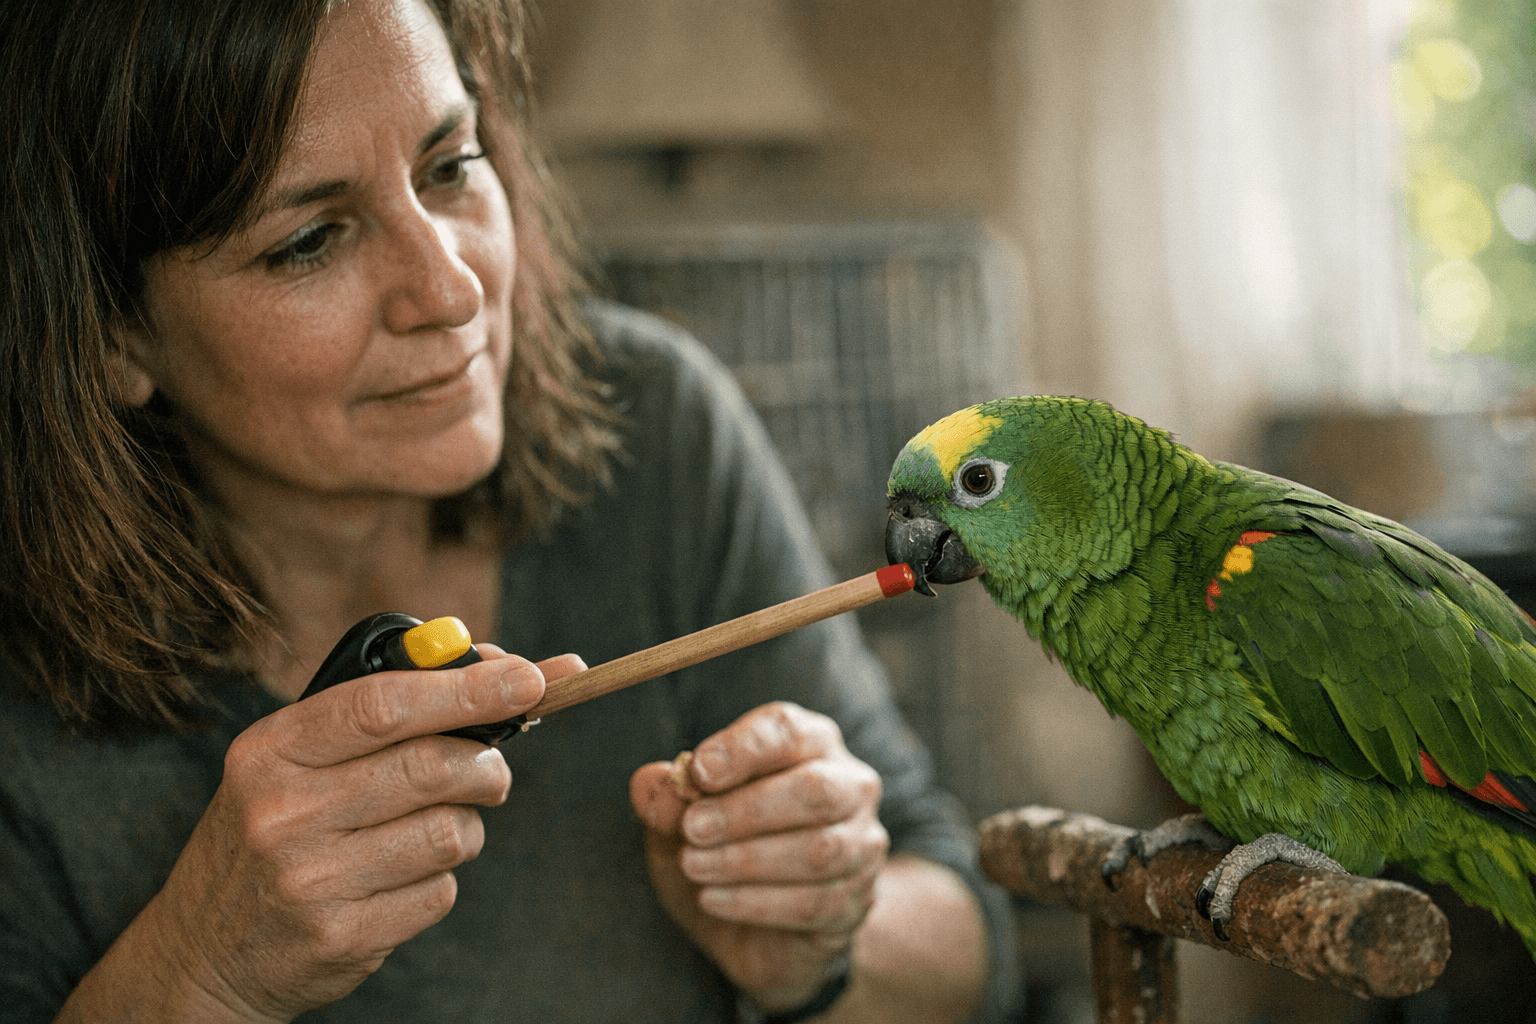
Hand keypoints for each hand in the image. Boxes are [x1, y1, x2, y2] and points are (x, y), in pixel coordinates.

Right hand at [130, 645, 582, 1021]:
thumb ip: (386, 711)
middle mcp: (282, 812)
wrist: (201, 953)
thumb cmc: (272, 832)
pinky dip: (441, 880)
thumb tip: (502, 669)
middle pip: (431, 766)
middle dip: (486, 762)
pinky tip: (401, 879)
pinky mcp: (342, 938)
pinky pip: (440, 892)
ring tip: (437, 827)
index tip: (529, 678)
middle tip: (493, 769)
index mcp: (270, 750)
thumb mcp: (294, 760)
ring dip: (467, 826)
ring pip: (450, 833)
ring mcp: (310, 881)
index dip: (466, 687)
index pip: (383, 704)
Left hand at [629, 702, 887, 1013]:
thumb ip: (667, 797)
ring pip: (819, 849)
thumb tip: (657, 783)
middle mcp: (850, 787)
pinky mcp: (856, 903)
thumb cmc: (722, 848)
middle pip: (814, 789)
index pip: (789, 730)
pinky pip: (815, 902)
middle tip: (692, 828)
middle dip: (746, 809)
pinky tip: (712, 899)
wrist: (756, 928)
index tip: (698, 770)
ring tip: (694, 866)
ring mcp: (862, 847)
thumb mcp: (679, 821)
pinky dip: (756, 902)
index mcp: (810, 745)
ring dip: (746, 859)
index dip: (744, 747)